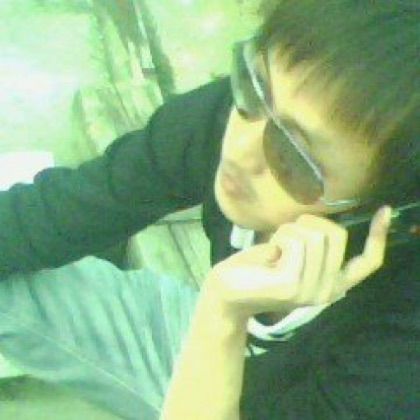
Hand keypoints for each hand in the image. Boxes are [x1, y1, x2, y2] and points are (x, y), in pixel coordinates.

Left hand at [205, 206, 392, 320]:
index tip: (384, 211)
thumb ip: (315, 244)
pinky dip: (280, 237)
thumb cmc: (259, 267)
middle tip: (285, 238)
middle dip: (308, 224)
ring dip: (290, 231)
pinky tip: (269, 253)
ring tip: (276, 248)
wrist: (227, 290)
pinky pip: (295, 241)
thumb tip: (325, 222)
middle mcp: (328, 291)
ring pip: (315, 235)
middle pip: (337, 234)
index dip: (379, 236)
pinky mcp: (292, 284)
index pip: (368, 262)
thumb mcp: (294, 255)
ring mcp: (311, 290)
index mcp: (332, 282)